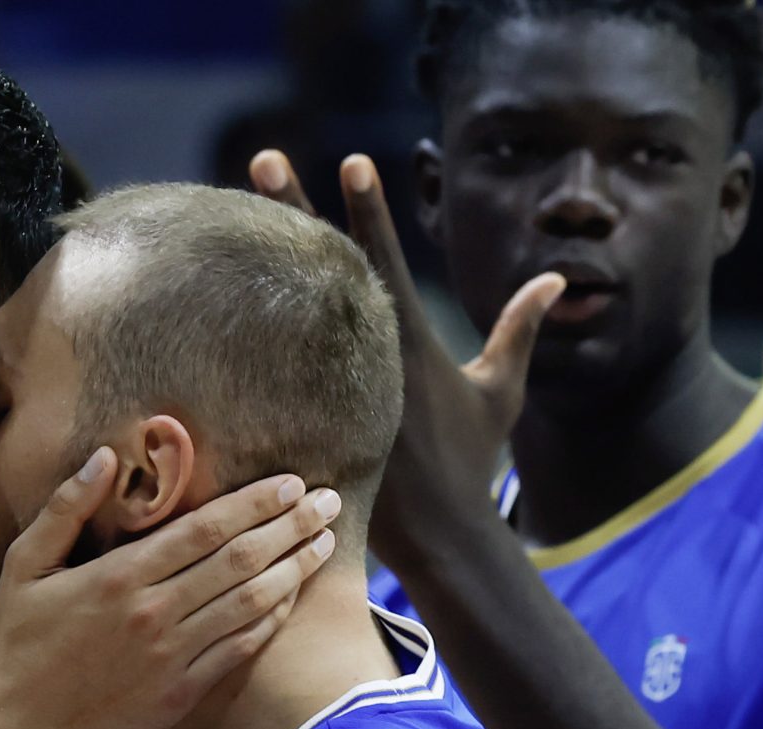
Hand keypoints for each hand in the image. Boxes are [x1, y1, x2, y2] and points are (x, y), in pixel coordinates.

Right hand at [0, 448, 339, 728]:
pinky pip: (239, 650)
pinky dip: (271, 620)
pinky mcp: (180, 694)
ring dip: (294, 569)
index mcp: (119, 575)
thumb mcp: (23, 567)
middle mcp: (153, 612)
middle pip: (240, 560)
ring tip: (324, 543)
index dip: (256, 503)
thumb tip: (105, 456)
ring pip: (250, 603)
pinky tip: (290, 598)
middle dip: (291, 526)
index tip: (292, 483)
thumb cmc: (14, 645)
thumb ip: (65, 509)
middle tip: (329, 502)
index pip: (206, 528)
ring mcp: (171, 657)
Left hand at [250, 149, 563, 577]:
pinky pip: (268, 379)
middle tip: (263, 158)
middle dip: (293, 212)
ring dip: (257, 270)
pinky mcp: (308, 423)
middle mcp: (362, 358)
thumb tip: (556, 277)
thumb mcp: (502, 392)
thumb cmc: (471, 462)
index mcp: (409, 343)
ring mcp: (330, 390)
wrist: (439, 536)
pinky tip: (205, 312)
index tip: (353, 160)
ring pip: (285, 319)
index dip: (369, 210)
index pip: (384, 262)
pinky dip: (242, 347)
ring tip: (225, 219)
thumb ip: (520, 329)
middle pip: (321, 272)